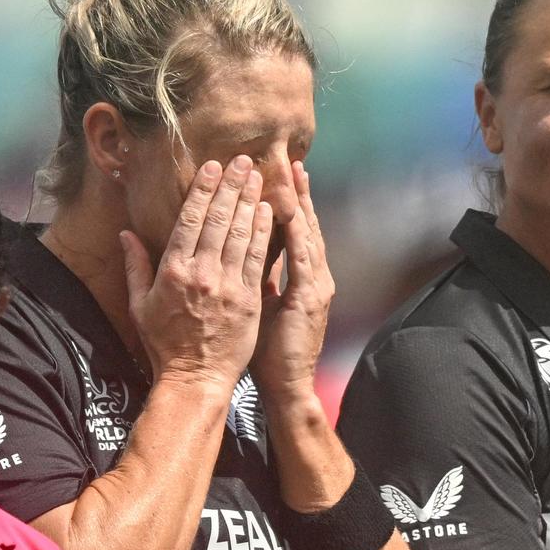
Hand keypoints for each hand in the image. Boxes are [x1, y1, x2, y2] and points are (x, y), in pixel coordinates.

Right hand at [121, 156, 273, 389]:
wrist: (195, 379)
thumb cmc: (165, 344)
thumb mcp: (139, 305)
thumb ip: (134, 266)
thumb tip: (126, 232)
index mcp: (172, 271)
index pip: (189, 220)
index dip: (203, 190)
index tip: (213, 167)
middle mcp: (201, 274)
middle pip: (218, 220)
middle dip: (231, 187)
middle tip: (243, 160)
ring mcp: (227, 286)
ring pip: (240, 234)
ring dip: (250, 201)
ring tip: (258, 176)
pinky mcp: (249, 299)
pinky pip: (258, 258)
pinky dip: (264, 232)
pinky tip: (270, 211)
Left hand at [250, 162, 333, 410]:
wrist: (286, 387)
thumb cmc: (268, 354)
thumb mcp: (259, 309)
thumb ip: (253, 280)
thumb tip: (234, 258)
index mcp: (300, 280)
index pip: (292, 233)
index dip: (285, 204)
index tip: (274, 177)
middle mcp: (312, 277)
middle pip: (304, 226)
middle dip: (296, 194)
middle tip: (291, 162)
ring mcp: (314, 286)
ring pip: (306, 234)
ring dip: (299, 203)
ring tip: (294, 174)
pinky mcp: (309, 298)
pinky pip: (302, 258)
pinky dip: (296, 233)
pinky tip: (289, 212)